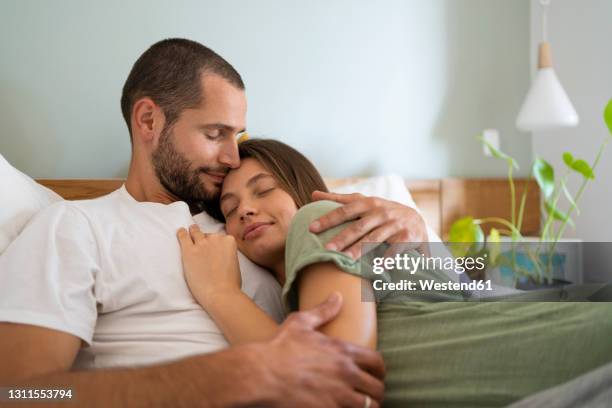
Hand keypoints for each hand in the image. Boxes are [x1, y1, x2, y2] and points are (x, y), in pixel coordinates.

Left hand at [177, 224, 241, 307]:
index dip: (216, 244)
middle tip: (201, 243)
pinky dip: (181, 234)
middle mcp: (216, 238)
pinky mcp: (189, 251)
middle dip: (205, 239)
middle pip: (208, 235)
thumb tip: (220, 257)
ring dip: (193, 233)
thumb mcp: (235, 264)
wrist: (220, 293)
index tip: (214, 249)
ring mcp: (202, 244)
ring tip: (190, 232)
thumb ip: (227, 255)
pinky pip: (183, 237)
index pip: (220, 237)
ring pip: (195, 232)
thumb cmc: (230, 284)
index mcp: (229, 241)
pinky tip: (180, 232)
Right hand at [245, 293, 384, 406]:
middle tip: (370, 395)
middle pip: (377, 388)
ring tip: (360, 406)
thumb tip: (338, 296)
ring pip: (368, 406)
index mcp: (342, 350)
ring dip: (367, 406)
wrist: (261, 374)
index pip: (377, 363)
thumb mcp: (300, 322)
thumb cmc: (279, 348)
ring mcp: (338, 395)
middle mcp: (345, 373)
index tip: (376, 375)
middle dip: (376, 392)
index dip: (380, 371)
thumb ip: (323, 310)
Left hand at [309, 190, 428, 258]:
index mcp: (368, 203)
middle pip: (358, 226)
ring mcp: (394, 225)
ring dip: (360, 249)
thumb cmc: (382, 212)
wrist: (416, 220)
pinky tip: (379, 266)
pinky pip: (395, 248)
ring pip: (374, 238)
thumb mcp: (364, 202)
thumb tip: (313, 194)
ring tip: (346, 259)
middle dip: (342, 238)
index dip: (328, 219)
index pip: (345, 210)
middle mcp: (381, 212)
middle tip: (326, 249)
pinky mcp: (407, 237)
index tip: (311, 228)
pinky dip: (388, 257)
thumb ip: (339, 199)